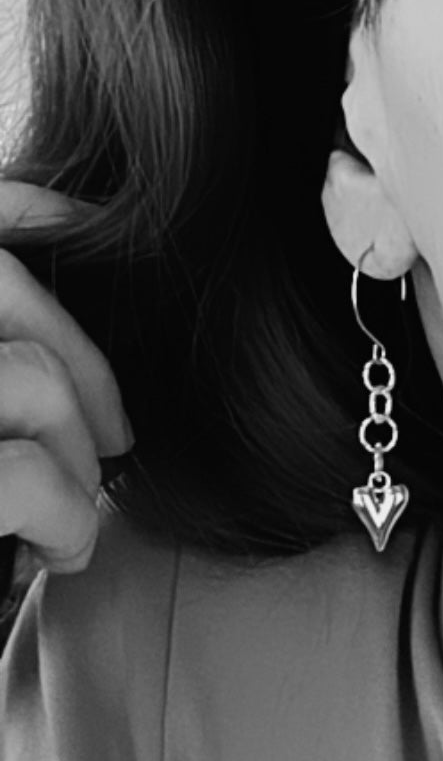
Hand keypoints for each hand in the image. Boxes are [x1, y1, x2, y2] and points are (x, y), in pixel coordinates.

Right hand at [0, 182, 133, 575]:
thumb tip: (59, 230)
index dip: (18, 206)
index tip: (85, 228)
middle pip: (2, 288)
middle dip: (85, 366)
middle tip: (114, 445)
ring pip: (28, 381)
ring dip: (79, 460)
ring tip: (66, 522)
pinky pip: (25, 474)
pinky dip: (67, 519)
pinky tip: (54, 554)